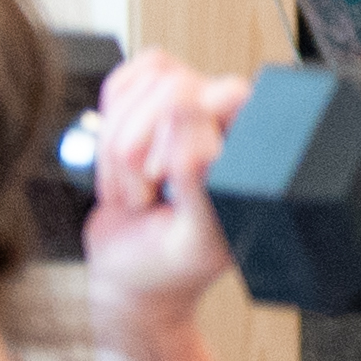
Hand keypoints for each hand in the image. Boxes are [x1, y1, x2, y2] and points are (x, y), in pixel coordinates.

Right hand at [77, 50, 257, 329]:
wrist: (129, 275)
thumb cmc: (170, 265)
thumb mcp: (191, 235)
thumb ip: (196, 176)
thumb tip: (187, 106)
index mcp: (255, 152)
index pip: (226, 94)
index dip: (183, 129)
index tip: (163, 176)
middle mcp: (227, 121)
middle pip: (173, 84)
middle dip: (138, 149)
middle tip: (145, 195)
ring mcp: (187, 106)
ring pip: (141, 85)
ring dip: (118, 149)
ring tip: (136, 192)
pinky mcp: (148, 104)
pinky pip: (119, 84)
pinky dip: (106, 130)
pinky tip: (120, 170)